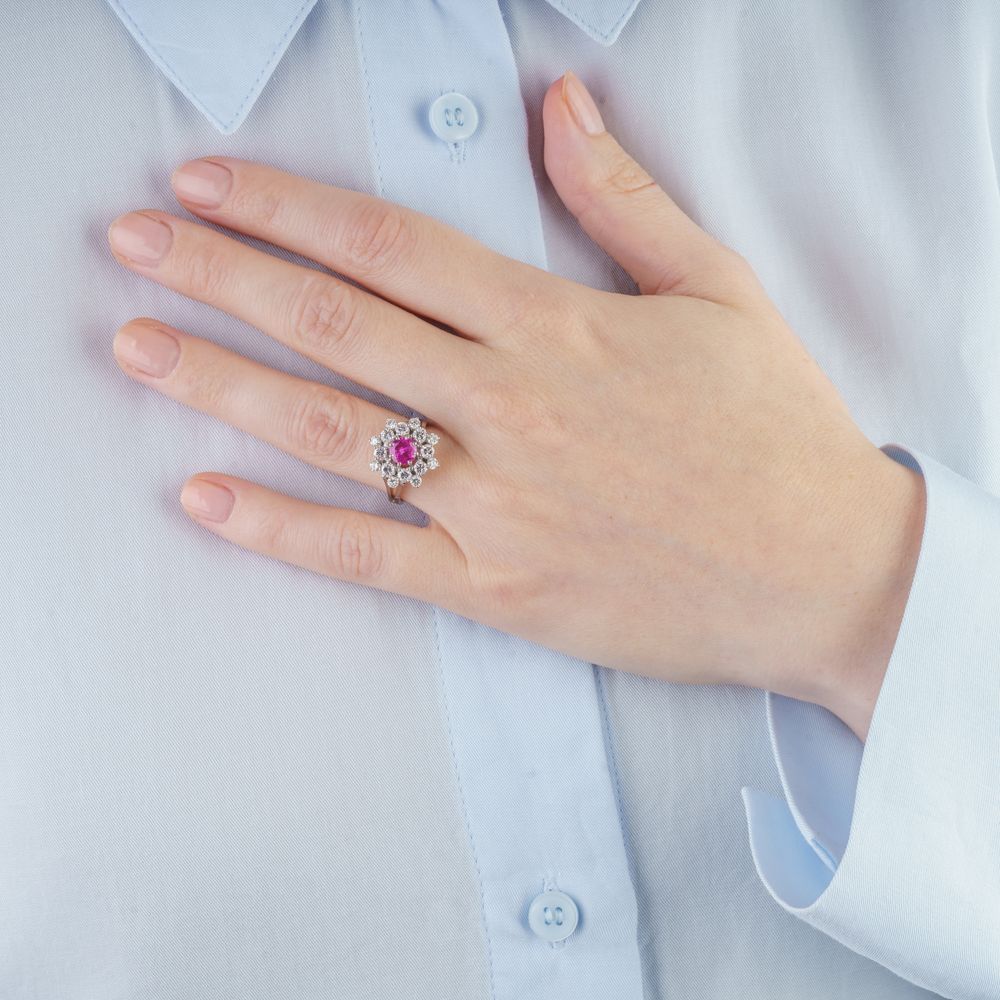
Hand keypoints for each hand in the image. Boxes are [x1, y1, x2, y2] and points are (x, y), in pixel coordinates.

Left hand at [107, 71, 924, 739]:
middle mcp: (514, 410)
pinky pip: (368, 556)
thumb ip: (626, 198)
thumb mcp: (720, 292)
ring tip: (134, 348)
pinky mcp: (499, 590)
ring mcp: (498, 507)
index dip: (286, 208)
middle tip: (134, 244)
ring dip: (221, 384)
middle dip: (220, 276)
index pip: (392, 249)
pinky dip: (280, 528)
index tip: (209, 185)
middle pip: (338, 326)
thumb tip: (559, 107)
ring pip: (333, 431)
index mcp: (560, 328)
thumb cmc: (778, 434)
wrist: (825, 572)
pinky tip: (206, 497)